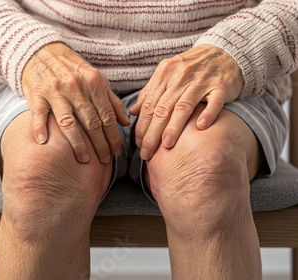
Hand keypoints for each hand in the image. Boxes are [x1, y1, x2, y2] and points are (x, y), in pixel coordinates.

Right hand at [21, 42, 129, 163]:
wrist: (40, 51)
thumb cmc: (70, 68)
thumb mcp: (94, 78)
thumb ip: (111, 100)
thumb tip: (125, 122)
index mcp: (93, 81)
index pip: (107, 115)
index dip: (113, 136)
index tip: (117, 151)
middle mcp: (75, 86)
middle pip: (91, 121)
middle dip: (100, 144)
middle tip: (105, 160)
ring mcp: (55, 90)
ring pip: (68, 122)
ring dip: (77, 143)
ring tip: (84, 159)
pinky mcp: (36, 93)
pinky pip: (38, 113)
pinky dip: (40, 127)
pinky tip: (43, 142)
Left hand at [129, 45, 243, 159]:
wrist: (225, 51)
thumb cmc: (193, 67)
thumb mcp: (168, 73)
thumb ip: (150, 92)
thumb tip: (133, 112)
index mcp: (165, 73)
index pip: (149, 104)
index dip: (142, 125)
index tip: (138, 143)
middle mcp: (181, 76)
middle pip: (163, 108)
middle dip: (152, 133)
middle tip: (147, 152)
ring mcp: (202, 80)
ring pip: (184, 106)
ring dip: (174, 127)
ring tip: (167, 145)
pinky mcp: (221, 85)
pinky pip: (213, 102)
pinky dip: (207, 114)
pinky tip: (200, 127)